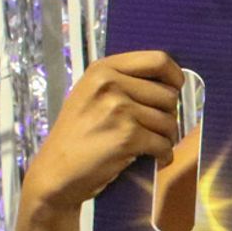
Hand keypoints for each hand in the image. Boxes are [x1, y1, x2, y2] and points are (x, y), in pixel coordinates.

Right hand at [20, 52, 183, 214]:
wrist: (55, 171)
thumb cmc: (77, 135)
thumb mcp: (91, 94)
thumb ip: (124, 82)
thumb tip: (170, 83)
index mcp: (103, 69)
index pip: (158, 60)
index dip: (174, 76)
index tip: (176, 89)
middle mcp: (110, 84)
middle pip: (168, 94)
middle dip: (168, 115)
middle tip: (155, 129)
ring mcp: (119, 109)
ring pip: (169, 121)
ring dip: (167, 137)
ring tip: (151, 145)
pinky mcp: (127, 136)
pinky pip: (164, 144)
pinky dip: (164, 155)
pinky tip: (154, 159)